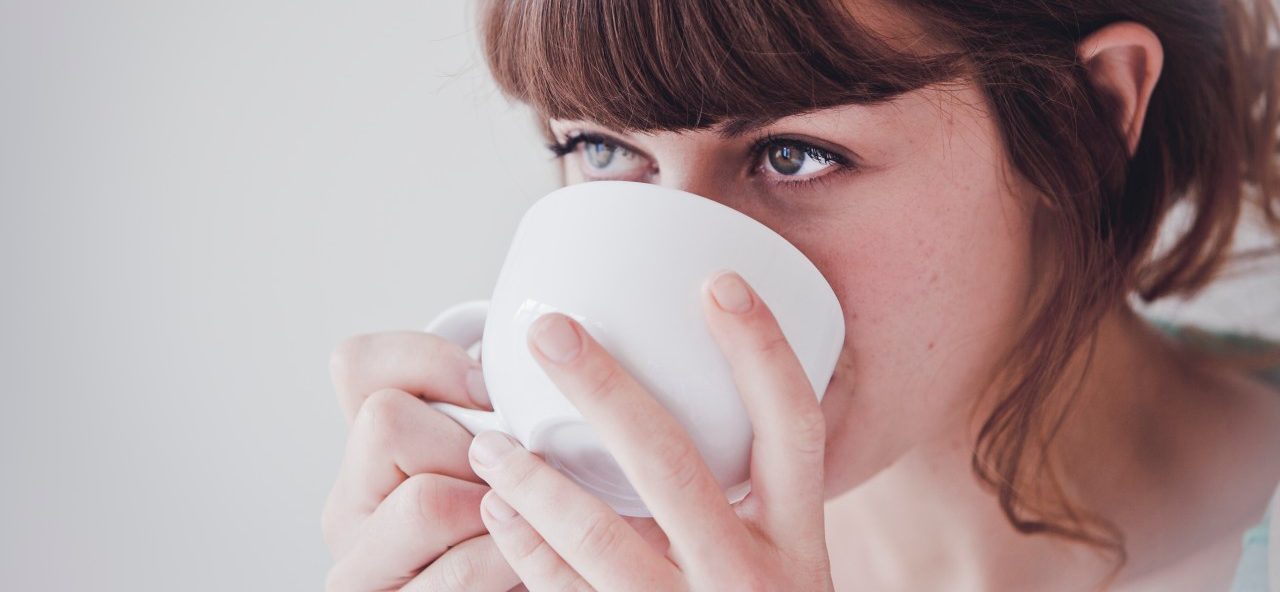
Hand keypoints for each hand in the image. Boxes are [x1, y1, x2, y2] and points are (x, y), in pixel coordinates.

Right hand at [321, 331, 519, 590]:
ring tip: (528, 521)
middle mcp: (348, 508)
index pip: (356, 364)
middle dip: (474, 444)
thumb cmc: (524, 524)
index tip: (489, 390)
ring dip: (500, 503)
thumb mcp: (505, 450)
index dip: (432, 361)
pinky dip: (511, 558)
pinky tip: (527, 562)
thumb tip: (555, 342)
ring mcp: (362, 567)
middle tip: (514, 478)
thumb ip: (498, 402)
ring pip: (426, 498)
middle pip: (387, 420)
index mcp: (365, 452)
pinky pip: (460, 568)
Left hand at [468, 270, 834, 590]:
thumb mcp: (783, 568)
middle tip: (551, 333)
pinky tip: (499, 514)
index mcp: (802, 541)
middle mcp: (757, 579)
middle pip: (676, 465)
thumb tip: (666, 409)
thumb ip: (747, 505)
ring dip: (534, 480)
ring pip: (600, 538)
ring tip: (491, 440)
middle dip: (607, 391)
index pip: (794, 427)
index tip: (719, 282)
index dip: (762, 351)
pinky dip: (526, 552)